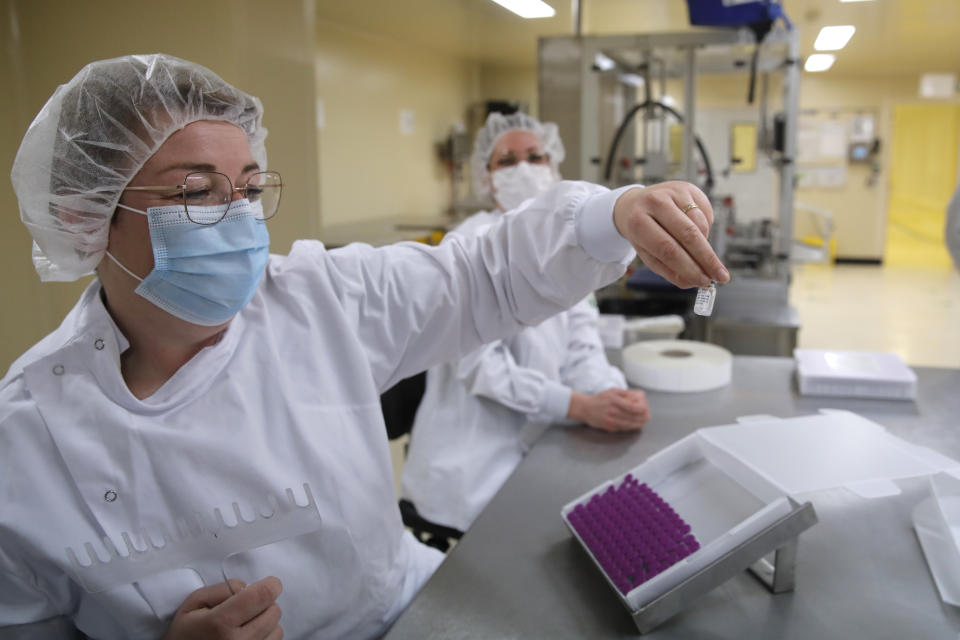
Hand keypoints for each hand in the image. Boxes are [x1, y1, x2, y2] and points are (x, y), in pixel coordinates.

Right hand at [161, 577, 282, 639]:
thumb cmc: (185, 634)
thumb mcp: (193, 604)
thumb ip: (221, 589)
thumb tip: (247, 587)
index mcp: (221, 623)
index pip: (263, 595)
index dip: (270, 585)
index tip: (267, 584)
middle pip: (273, 610)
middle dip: (263, 604)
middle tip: (246, 609)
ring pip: (277, 628)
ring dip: (266, 622)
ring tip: (245, 626)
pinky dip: (266, 637)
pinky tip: (248, 637)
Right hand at [568, 388, 649, 431]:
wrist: (585, 408)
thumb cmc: (600, 398)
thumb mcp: (613, 391)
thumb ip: (626, 394)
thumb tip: (639, 398)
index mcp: (614, 400)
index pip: (633, 407)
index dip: (642, 409)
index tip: (645, 409)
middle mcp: (613, 411)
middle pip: (633, 417)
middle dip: (643, 417)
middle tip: (647, 416)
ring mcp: (611, 420)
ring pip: (630, 424)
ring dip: (639, 424)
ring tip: (643, 421)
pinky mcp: (609, 427)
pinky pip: (623, 428)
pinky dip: (631, 427)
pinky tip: (635, 425)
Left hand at [612, 181, 729, 288]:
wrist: (635, 204)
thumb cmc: (642, 233)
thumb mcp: (647, 254)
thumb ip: (669, 271)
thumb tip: (694, 282)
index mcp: (638, 222)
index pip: (668, 249)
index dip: (688, 267)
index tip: (704, 281)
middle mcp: (655, 202)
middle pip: (688, 234)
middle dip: (707, 258)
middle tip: (720, 276)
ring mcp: (672, 191)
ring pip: (699, 224)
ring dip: (705, 244)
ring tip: (697, 251)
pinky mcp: (687, 187)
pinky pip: (706, 213)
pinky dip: (705, 229)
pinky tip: (695, 231)